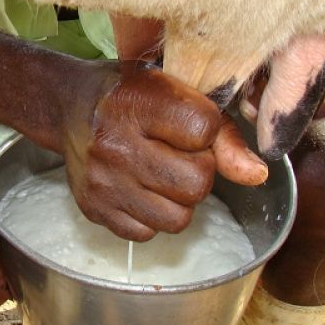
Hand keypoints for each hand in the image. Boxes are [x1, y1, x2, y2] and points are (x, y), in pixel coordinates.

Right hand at [61, 60, 260, 240]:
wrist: (67, 106)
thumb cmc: (129, 94)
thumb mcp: (173, 91)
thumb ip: (221, 131)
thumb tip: (256, 175)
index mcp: (137, 103)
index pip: (205, 130)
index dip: (207, 130)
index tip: (188, 123)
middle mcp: (115, 145)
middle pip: (196, 183)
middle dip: (199, 171)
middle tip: (179, 153)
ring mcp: (103, 182)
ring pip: (177, 218)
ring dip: (179, 199)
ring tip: (162, 173)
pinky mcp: (94, 209)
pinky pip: (147, 233)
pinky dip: (151, 216)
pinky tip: (141, 188)